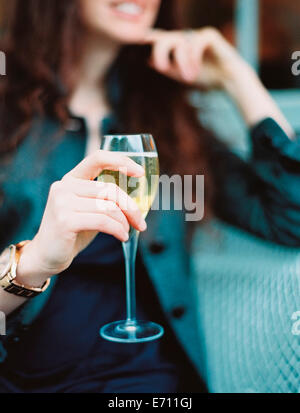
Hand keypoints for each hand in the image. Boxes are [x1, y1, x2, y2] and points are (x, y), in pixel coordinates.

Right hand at [16, 151, 146, 285]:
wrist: (46, 255)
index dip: (121, 161)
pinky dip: (118, 230)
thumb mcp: (89, 209)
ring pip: (108, 207)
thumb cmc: (73, 231)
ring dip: (124, 222)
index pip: (97, 158)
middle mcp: (64, 186)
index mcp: (72, 178)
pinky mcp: (65, 221)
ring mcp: (63, 202)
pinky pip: (103, 221)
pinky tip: (122, 237)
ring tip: (127, 232)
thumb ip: (104, 198)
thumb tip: (137, 199)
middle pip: (109, 189)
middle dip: (131, 207)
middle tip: (140, 223)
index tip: (140, 173)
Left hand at [142, 27, 246, 88]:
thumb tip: (149, 61)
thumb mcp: (180, 74)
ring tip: (188, 79)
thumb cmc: (204, 76)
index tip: (138, 45)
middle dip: (161, 52)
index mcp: (176, 45)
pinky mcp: (209, 34)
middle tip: (162, 68)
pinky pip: (195, 43)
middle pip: (164, 38)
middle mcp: (184, 37)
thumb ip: (166, 67)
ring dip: (182, 63)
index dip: (146, 41)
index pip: (158, 40)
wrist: (227, 79)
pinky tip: (196, 70)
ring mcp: (195, 34)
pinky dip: (194, 58)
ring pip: (180, 43)